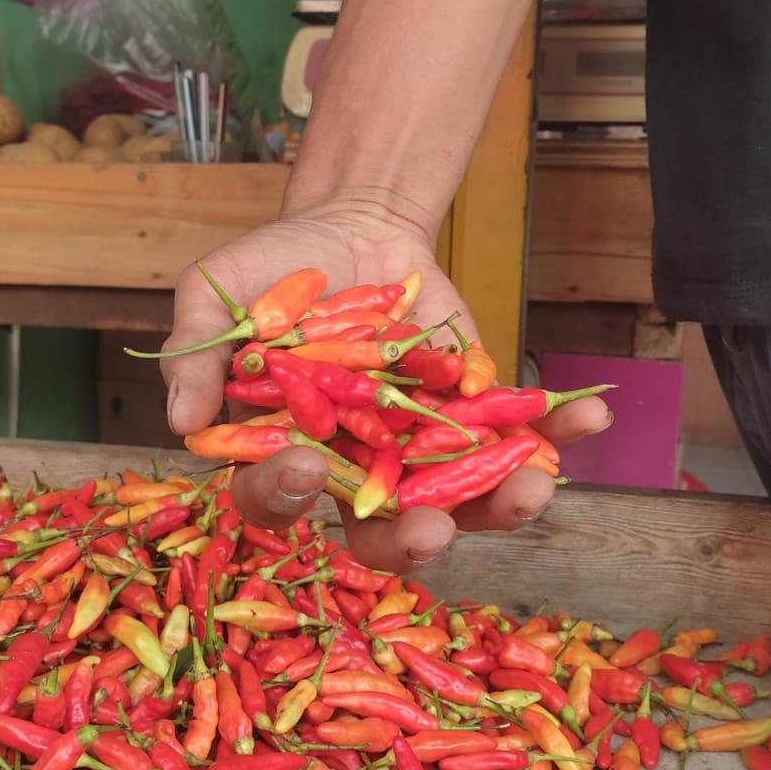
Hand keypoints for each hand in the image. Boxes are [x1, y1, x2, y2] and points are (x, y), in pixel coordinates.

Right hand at [161, 199, 611, 570]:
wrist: (357, 228)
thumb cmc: (275, 269)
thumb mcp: (217, 292)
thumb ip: (196, 353)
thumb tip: (182, 424)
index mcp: (284, 455)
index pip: (275, 501)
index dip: (282, 496)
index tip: (297, 463)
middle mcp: (356, 471)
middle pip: (377, 532)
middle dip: (407, 540)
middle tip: (430, 531)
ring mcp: (423, 453)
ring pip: (461, 506)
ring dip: (500, 506)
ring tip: (533, 487)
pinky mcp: (479, 421)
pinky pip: (521, 444)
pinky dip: (557, 437)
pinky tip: (588, 418)